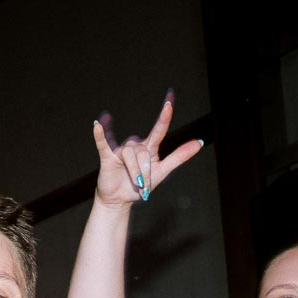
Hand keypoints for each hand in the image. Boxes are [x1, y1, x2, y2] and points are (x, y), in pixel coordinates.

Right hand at [93, 90, 203, 208]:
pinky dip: (100, 135)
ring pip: (130, 155)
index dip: (165, 115)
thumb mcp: (163, 171)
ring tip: (136, 184)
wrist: (120, 200)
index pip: (159, 129)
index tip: (170, 98)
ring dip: (134, 172)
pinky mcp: (107, 157)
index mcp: (149, 148)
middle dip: (145, 172)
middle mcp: (135, 145)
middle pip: (144, 153)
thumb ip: (179, 156)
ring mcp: (120, 150)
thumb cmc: (141, 186)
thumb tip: (199, 142)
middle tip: (144, 186)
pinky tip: (97, 125)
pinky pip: (104, 143)